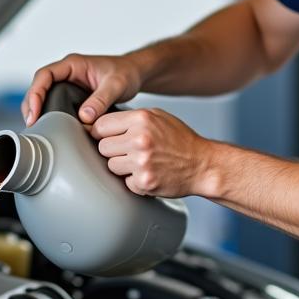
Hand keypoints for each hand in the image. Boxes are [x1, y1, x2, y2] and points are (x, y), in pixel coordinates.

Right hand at [22, 53, 143, 126]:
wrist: (135, 74)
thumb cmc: (126, 73)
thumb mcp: (116, 85)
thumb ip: (101, 99)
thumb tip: (84, 117)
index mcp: (73, 64)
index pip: (45, 75)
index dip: (36, 92)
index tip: (35, 111)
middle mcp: (67, 73)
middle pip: (39, 86)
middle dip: (31, 104)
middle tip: (32, 124)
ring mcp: (68, 84)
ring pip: (43, 95)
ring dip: (36, 110)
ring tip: (36, 127)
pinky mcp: (71, 96)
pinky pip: (53, 103)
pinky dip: (48, 114)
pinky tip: (48, 127)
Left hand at [90, 108, 209, 197]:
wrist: (202, 164)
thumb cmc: (179, 140)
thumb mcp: (157, 117)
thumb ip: (129, 118)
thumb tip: (96, 123)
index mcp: (141, 119)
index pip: (100, 125)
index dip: (103, 132)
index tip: (110, 136)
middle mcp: (140, 139)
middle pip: (102, 147)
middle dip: (114, 150)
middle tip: (130, 151)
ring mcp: (141, 162)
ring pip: (111, 165)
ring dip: (122, 166)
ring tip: (141, 161)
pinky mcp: (144, 182)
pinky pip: (124, 182)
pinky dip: (134, 180)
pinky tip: (149, 172)